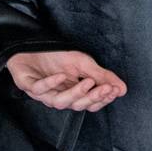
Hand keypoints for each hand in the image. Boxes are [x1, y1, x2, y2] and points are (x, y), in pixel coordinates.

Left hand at [6, 48, 125, 113]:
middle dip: (93, 97)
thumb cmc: (56, 55)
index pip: (90, 103)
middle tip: (106, 88)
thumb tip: (122, 89)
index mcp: (72, 93)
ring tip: (87, 81)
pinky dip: (51, 84)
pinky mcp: (28, 85)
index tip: (115, 90)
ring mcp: (43, 93)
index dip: (103, 99)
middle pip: (77, 105)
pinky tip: (61, 76)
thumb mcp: (83, 62)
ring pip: (60, 102)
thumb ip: (102, 76)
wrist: (30, 45)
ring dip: (75, 93)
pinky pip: (40, 89)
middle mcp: (59, 96)